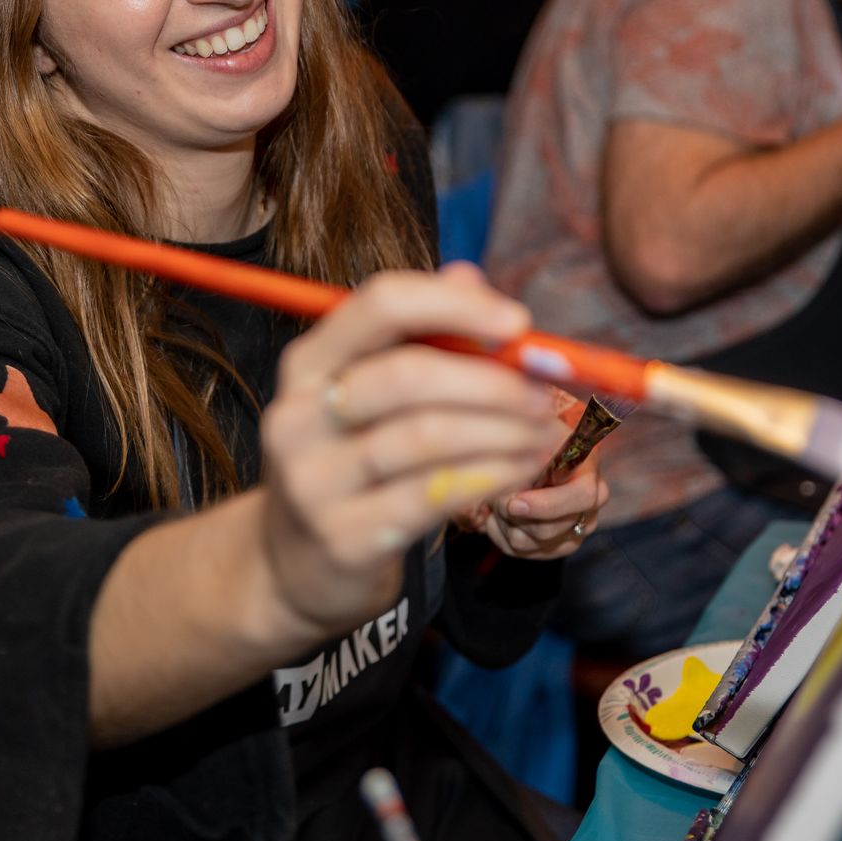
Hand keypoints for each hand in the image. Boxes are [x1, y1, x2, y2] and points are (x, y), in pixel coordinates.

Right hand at [259, 263, 560, 631]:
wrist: (294, 566)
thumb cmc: (350, 462)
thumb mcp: (369, 394)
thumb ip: (420, 335)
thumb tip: (470, 274)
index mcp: (307, 362)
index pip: (380, 306)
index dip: (455, 305)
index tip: (519, 322)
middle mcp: (298, 415)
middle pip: (406, 375)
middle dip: (492, 382)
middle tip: (547, 395)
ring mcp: (314, 479)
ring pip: (426, 438)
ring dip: (503, 432)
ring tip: (546, 434)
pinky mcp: (342, 535)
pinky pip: (432, 496)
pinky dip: (490, 476)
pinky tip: (521, 469)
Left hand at [460, 454, 607, 558]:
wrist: (535, 459)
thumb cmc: (536, 447)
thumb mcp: (535, 438)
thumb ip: (529, 455)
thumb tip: (521, 479)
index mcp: (590, 481)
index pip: (580, 498)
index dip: (545, 504)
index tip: (515, 502)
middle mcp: (587, 513)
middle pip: (546, 530)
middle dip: (512, 512)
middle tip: (498, 494)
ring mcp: (571, 535)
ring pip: (526, 543)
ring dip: (502, 520)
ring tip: (499, 499)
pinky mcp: (550, 550)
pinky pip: (515, 550)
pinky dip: (498, 531)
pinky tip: (499, 513)